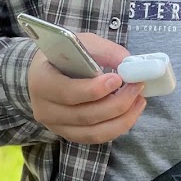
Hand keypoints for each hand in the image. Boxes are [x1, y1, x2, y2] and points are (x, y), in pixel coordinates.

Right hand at [28, 33, 145, 143]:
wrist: (47, 70)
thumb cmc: (64, 54)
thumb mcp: (81, 42)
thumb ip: (104, 51)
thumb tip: (129, 63)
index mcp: (41, 81)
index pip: (68, 93)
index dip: (95, 90)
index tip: (118, 79)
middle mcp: (44, 108)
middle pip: (85, 116)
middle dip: (117, 103)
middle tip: (137, 87)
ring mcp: (55, 125)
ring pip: (93, 132)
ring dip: (122, 119)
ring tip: (139, 101)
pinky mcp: (68, 134)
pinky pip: (96, 138)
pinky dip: (117, 127)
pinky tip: (130, 112)